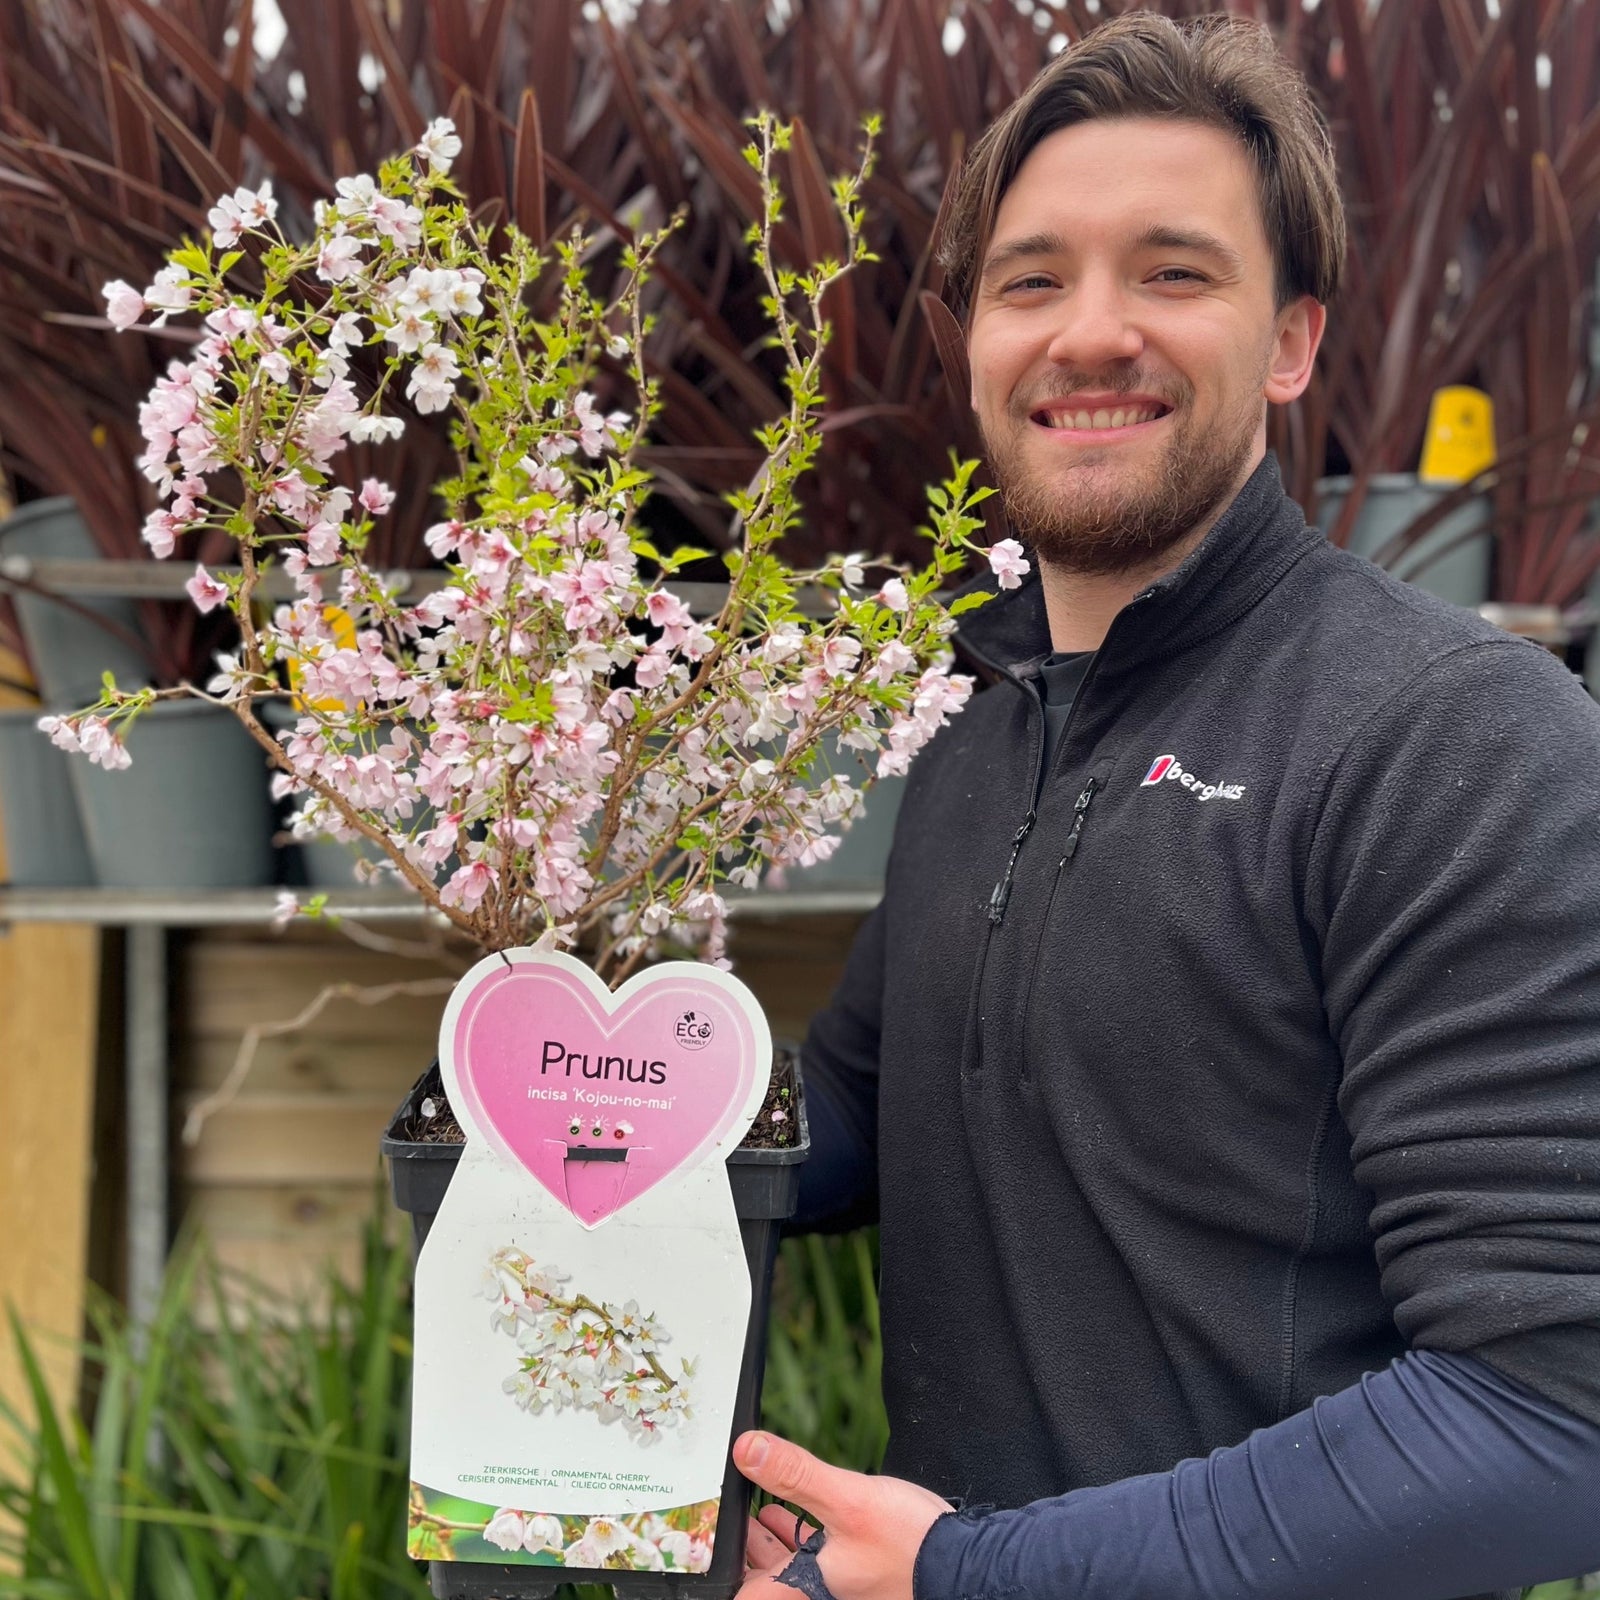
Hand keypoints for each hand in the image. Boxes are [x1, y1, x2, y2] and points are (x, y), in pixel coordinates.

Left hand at [734, 1429, 951, 1599]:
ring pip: (788, 1571)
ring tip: (753, 1511)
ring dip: (769, 1543)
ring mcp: (839, 1587)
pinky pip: (814, 1561)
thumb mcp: (846, 1499)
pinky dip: (798, 1538)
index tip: (700, 1550)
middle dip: (743, 1550)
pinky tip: (797, 1513)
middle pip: (763, 1580)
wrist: (964, 1566)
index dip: (721, 1571)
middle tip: (723, 1520)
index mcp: (804, 1587)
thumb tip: (746, 1450)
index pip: (745, 1592)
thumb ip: (795, 1475)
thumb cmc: (909, 1545)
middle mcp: (817, 1594)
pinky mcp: (858, 1575)